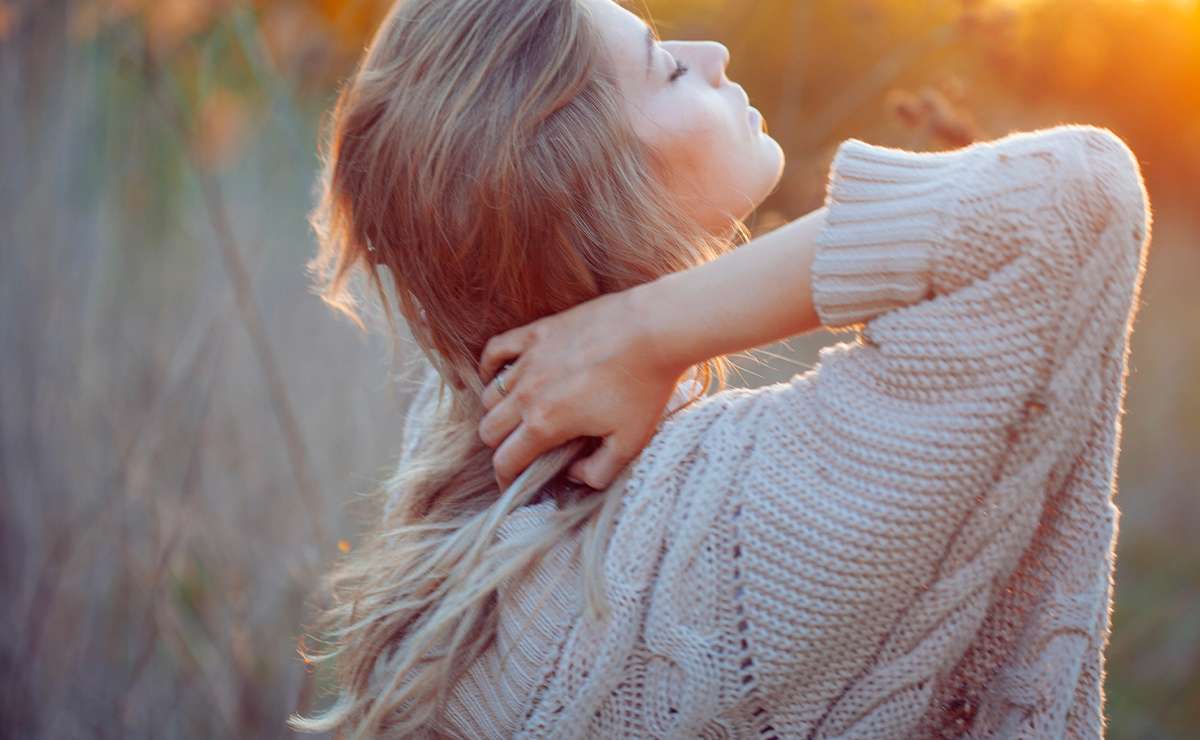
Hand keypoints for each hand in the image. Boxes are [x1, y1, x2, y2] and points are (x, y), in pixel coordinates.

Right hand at [477, 285, 685, 490]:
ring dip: (498, 412)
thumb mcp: (630, 443)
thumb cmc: (644, 387)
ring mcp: (528, 360)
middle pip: (489, 430)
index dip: (506, 479)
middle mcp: (527, 393)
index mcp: (545, 423)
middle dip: (501, 447)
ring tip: (519, 417)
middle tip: (522, 451)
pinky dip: (490, 367)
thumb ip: (598, 472)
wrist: (652, 330)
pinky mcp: (536, 333)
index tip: (514, 484)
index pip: (506, 461)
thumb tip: (574, 475)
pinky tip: (500, 376)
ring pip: (490, 396)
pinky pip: (495, 350)